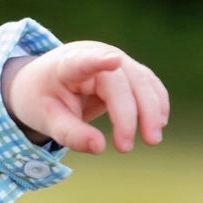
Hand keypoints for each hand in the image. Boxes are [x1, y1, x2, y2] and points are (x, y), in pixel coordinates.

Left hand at [2, 42, 168, 154]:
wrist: (43, 81)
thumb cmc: (42, 99)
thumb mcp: (45, 120)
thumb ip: (70, 134)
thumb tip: (100, 147)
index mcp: (67, 64)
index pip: (83, 61)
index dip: (98, 60)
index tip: (113, 60)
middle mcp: (95, 54)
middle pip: (122, 81)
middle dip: (132, 114)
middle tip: (126, 148)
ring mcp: (115, 58)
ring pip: (142, 81)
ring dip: (152, 110)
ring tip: (152, 140)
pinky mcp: (127, 70)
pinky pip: (148, 84)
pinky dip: (156, 103)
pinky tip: (160, 124)